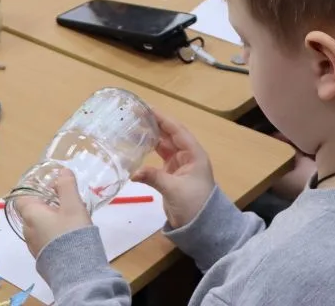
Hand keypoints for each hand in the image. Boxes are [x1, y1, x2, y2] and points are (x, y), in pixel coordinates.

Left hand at [13, 167, 93, 259]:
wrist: (76, 272)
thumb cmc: (72, 234)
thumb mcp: (73, 205)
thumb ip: (67, 186)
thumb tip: (61, 172)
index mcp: (30, 215)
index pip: (20, 196)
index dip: (32, 187)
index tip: (47, 183)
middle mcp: (27, 230)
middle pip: (32, 209)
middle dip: (46, 201)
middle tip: (65, 197)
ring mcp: (33, 245)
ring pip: (39, 224)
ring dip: (51, 216)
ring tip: (70, 214)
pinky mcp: (42, 257)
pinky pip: (44, 237)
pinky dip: (53, 230)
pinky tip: (69, 232)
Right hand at [130, 106, 215, 229]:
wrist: (202, 227)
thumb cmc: (194, 204)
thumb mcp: (174, 190)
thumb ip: (154, 177)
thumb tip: (132, 172)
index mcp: (194, 154)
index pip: (177, 130)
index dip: (162, 118)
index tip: (146, 108)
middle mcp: (187, 155)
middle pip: (169, 135)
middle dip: (154, 124)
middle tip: (135, 115)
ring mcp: (179, 164)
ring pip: (164, 145)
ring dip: (151, 136)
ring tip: (133, 126)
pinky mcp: (172, 174)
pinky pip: (160, 157)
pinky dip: (149, 151)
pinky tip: (138, 146)